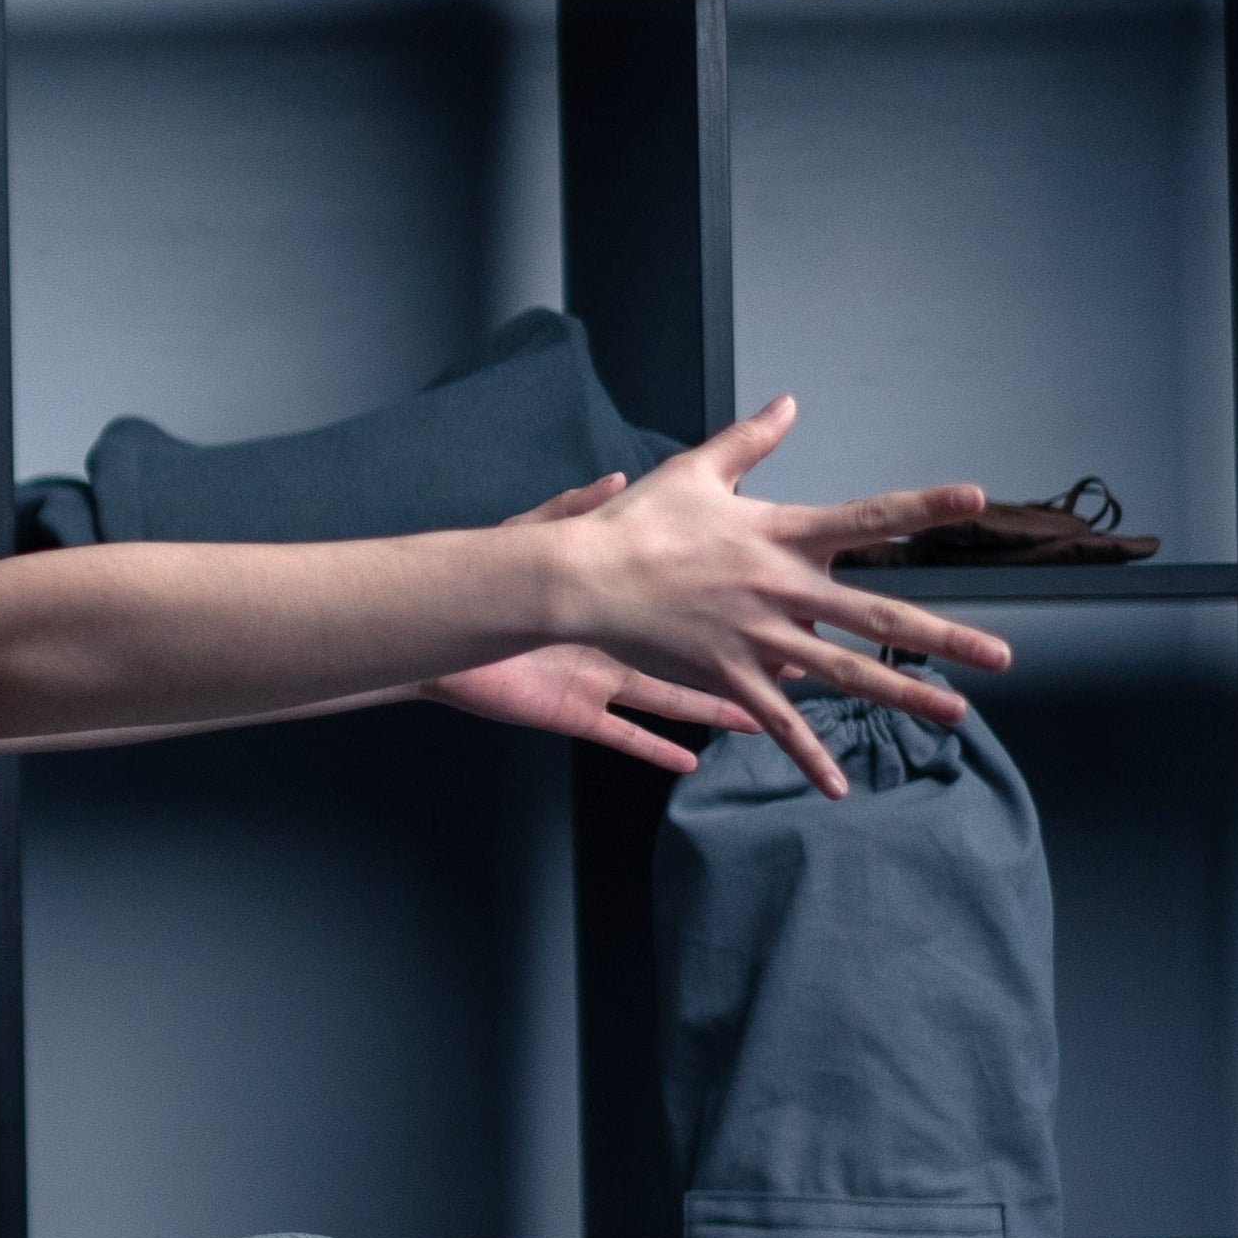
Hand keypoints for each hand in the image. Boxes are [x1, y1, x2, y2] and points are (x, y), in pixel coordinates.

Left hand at [424, 475, 760, 772]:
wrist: (444, 628)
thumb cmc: (488, 580)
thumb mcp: (536, 534)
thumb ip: (575, 507)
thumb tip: (616, 475)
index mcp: (614, 604)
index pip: (681, 602)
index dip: (724, 601)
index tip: (769, 598)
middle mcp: (615, 647)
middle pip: (691, 657)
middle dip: (739, 659)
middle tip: (793, 665)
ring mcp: (597, 684)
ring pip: (669, 701)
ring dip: (712, 710)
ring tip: (760, 718)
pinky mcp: (573, 715)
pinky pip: (623, 737)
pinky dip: (654, 751)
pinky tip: (690, 761)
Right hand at [536, 398, 1008, 797]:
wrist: (583, 578)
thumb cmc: (635, 523)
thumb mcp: (695, 471)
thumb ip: (749, 441)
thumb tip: (789, 405)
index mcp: (780, 533)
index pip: (867, 517)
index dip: (922, 509)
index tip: (976, 500)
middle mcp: (782, 589)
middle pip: (879, 617)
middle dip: (944, 638)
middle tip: (1003, 656)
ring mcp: (759, 639)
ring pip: (845, 673)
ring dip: (904, 696)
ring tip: (957, 713)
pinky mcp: (728, 676)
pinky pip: (778, 722)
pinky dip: (809, 755)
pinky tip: (840, 787)